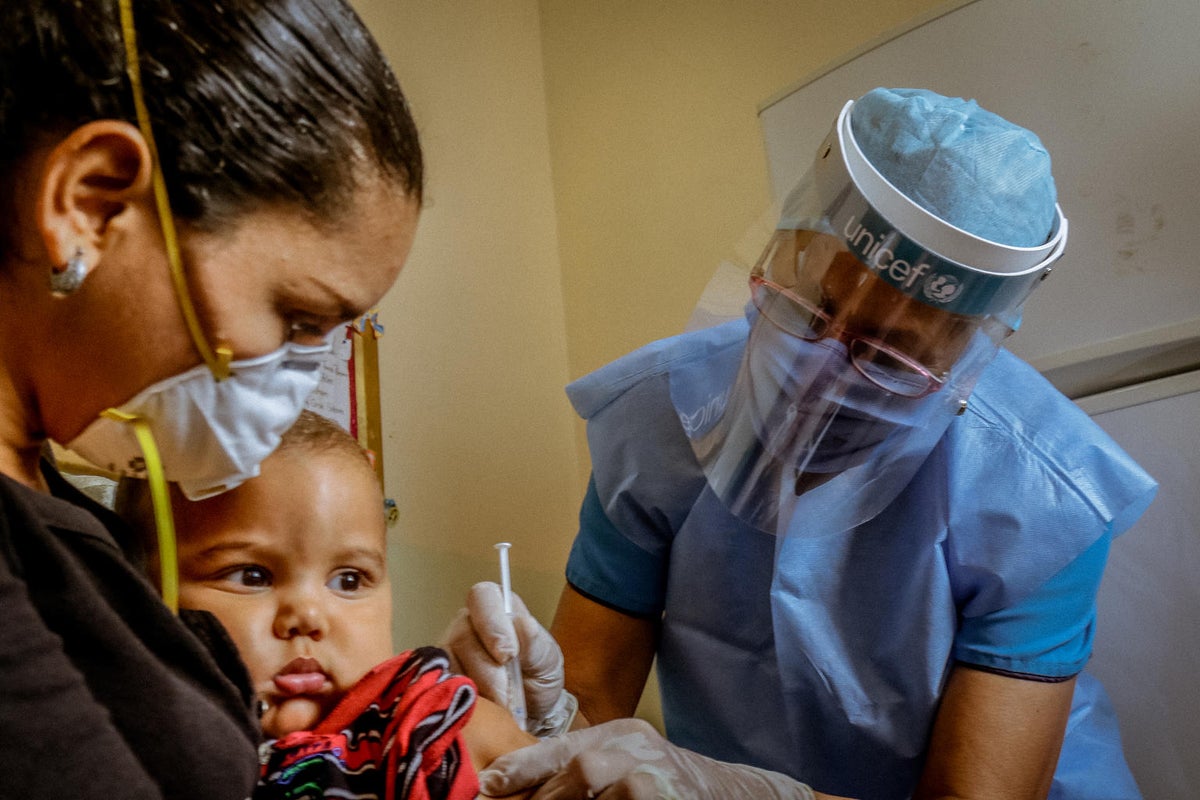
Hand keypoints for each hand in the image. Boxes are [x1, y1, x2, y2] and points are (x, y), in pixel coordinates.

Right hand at [439, 582, 573, 734]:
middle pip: (462, 636)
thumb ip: (536, 644)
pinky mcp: (436, 679)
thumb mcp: (547, 661)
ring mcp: (447, 651)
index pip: (483, 597)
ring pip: (450, 665)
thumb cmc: (538, 677)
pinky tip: (481, 712)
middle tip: (509, 696)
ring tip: (499, 707)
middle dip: (489, 671)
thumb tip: (524, 624)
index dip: (492, 624)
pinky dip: (462, 703)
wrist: (530, 713)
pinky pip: (439, 688)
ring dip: (478, 691)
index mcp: (496, 607)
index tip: (508, 655)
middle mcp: (465, 623)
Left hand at [477, 718, 844, 799]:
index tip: (488, 789)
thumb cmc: (674, 785)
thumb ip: (582, 769)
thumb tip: (516, 788)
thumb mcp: (628, 763)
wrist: (739, 796)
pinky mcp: (657, 797)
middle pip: (570, 776)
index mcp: (617, 736)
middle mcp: (630, 748)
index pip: (557, 749)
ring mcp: (646, 776)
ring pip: (585, 794)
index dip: (519, 770)